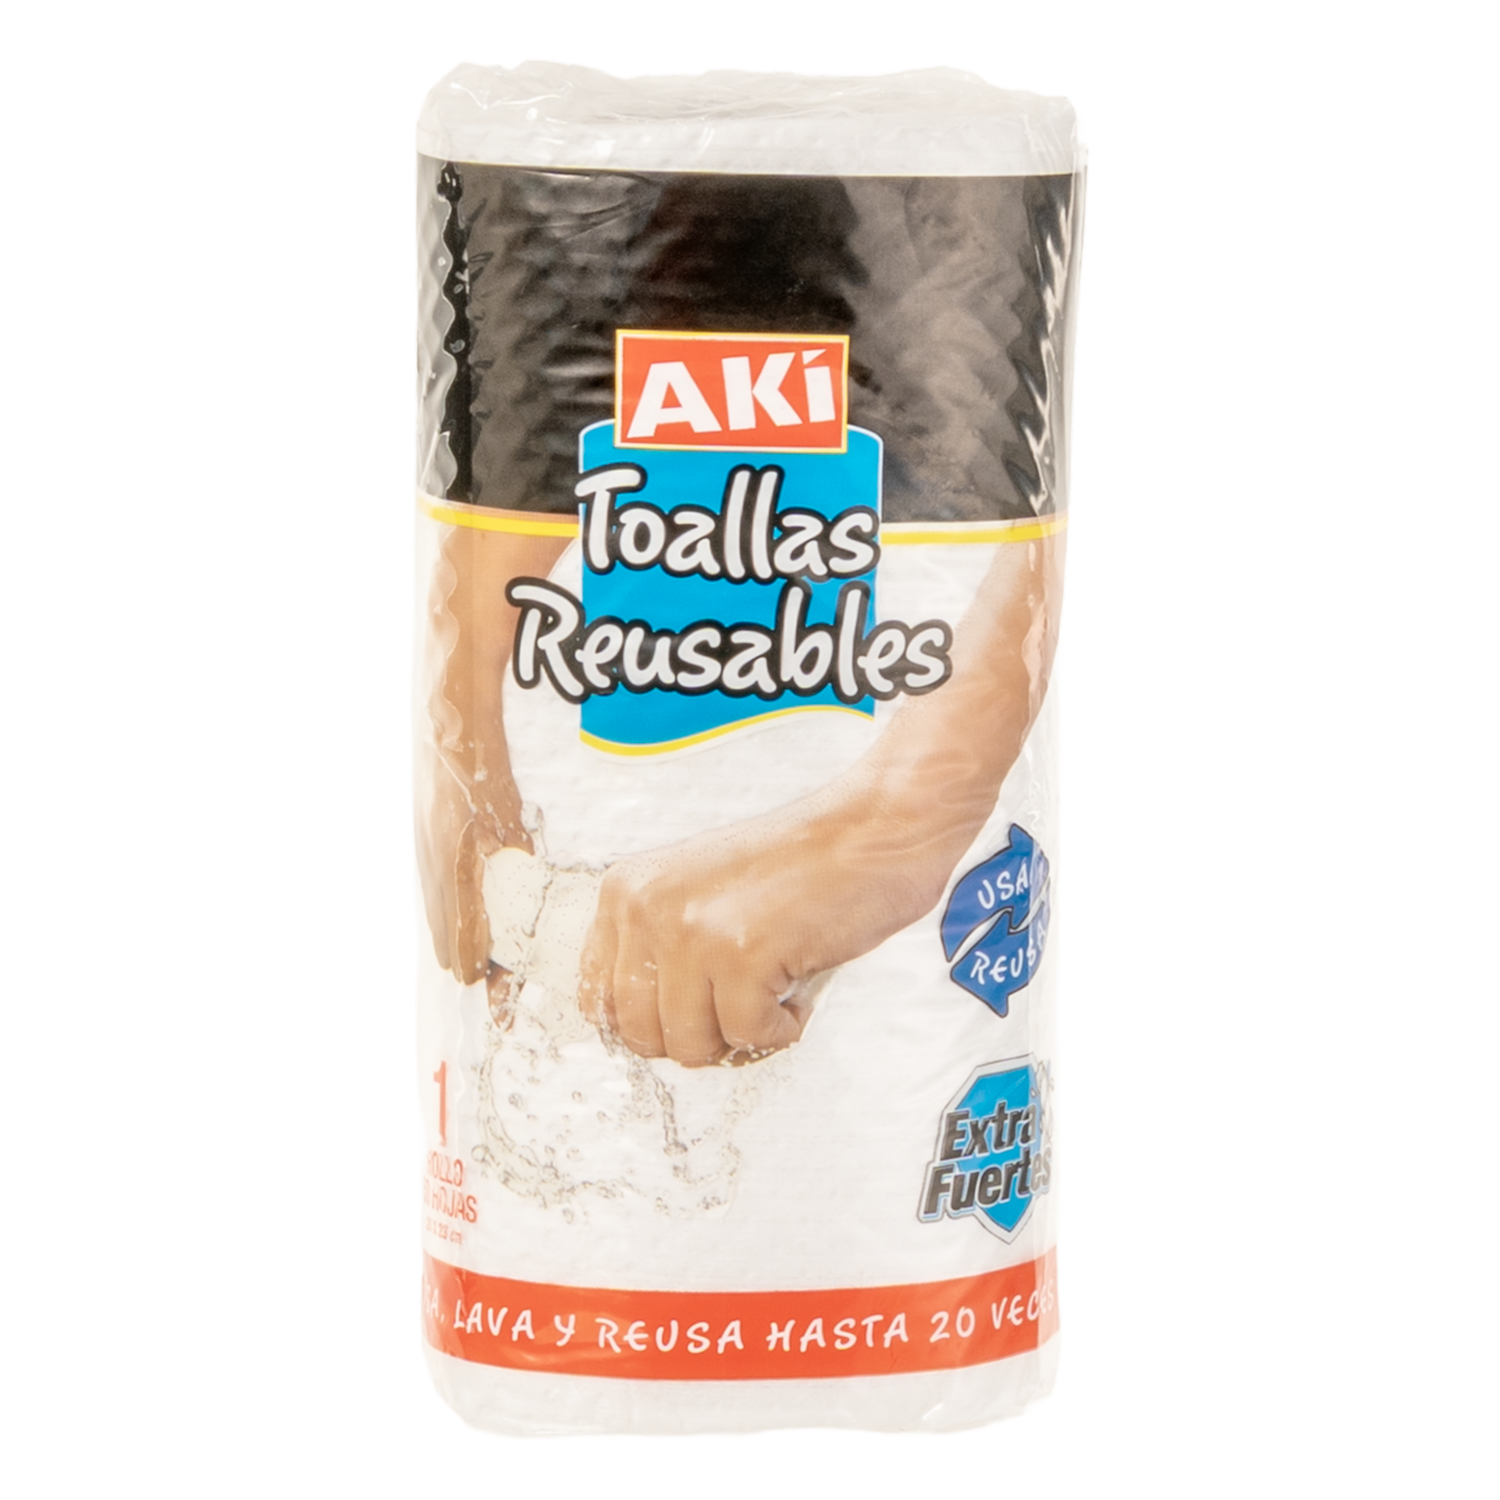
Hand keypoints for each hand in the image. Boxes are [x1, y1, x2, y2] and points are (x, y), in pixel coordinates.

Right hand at [415, 743, 530, 984]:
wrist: (453, 734)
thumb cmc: (485, 771)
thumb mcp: (507, 813)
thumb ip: (514, 848)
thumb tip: (525, 872)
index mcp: (456, 858)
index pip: (461, 920)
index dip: (467, 952)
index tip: (472, 977)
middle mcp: (435, 860)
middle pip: (442, 921)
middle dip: (456, 951)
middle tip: (468, 978)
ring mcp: (425, 850)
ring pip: (434, 905)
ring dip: (447, 932)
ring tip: (455, 960)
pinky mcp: (424, 841)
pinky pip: (432, 886)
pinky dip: (441, 908)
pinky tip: (449, 918)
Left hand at [579, 773, 947, 1065]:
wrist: (874, 828)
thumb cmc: (800, 867)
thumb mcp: (700, 894)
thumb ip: (659, 950)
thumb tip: (639, 1034)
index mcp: (627, 890)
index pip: (597, 1001)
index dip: (651, 1024)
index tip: (694, 1014)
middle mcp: (646, 907)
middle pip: (640, 1036)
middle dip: (699, 1037)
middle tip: (744, 1005)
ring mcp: (691, 930)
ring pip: (689, 1047)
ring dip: (741, 1035)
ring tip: (773, 990)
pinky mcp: (741, 953)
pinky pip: (748, 1037)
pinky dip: (783, 1029)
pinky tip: (799, 987)